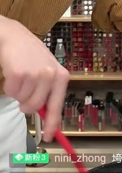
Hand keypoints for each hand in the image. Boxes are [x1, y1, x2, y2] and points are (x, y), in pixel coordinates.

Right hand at [0, 17, 69, 141]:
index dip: (52, 124)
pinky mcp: (20, 74)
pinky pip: (11, 92)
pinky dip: (9, 86)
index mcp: (61, 76)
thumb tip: (46, 117)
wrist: (13, 35)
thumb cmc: (30, 54)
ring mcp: (36, 74)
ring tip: (20, 76)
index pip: (57, 106)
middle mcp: (51, 75)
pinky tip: (12, 72)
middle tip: (23, 90)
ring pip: (22, 101)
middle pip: (35, 107)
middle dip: (26, 104)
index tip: (49, 137)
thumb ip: (48, 92)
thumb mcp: (46, 70)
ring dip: (17, 92)